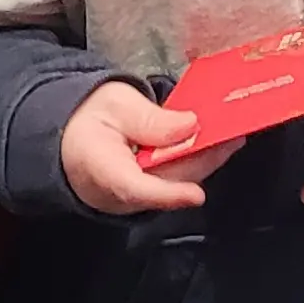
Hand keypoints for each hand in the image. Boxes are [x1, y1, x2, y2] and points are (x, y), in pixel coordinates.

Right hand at [62, 80, 241, 213]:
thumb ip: (148, 118)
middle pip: (167, 183)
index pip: (133, 188)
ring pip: (176, 183)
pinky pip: (176, 181)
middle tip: (234, 136)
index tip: (195, 195)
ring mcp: (135, 199)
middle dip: (203, 161)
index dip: (167, 194)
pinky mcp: (148, 195)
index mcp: (100, 168)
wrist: (69, 137)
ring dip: (206, 160)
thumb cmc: (89, 118)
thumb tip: (188, 127)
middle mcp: (119, 194)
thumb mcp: (114, 104)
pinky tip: (215, 143)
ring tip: (232, 135)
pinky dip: (196, 161)